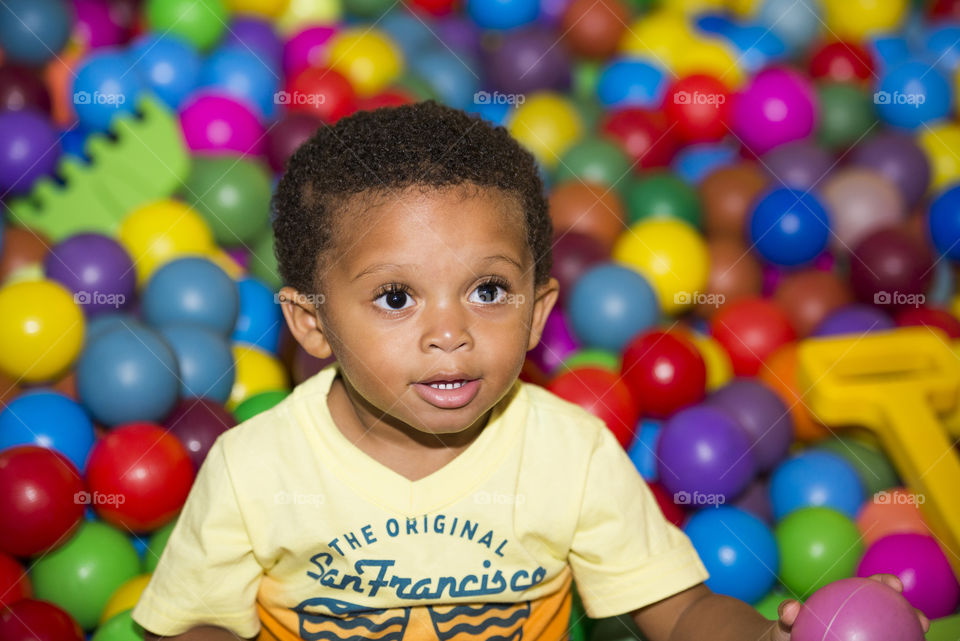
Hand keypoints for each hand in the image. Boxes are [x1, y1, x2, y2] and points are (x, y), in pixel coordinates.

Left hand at [768, 574, 929, 639]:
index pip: (870, 588)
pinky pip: (877, 640)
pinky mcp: (866, 639)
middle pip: (891, 612)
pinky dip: (888, 640)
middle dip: (910, 613)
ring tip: (921, 635)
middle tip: (920, 619)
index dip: (885, 583)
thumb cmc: (790, 628)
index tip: (895, 585)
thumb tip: (791, 610)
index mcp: (848, 601)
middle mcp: (862, 616)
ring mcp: (866, 631)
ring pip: (890, 631)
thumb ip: (789, 613)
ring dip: (907, 632)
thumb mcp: (788, 619)